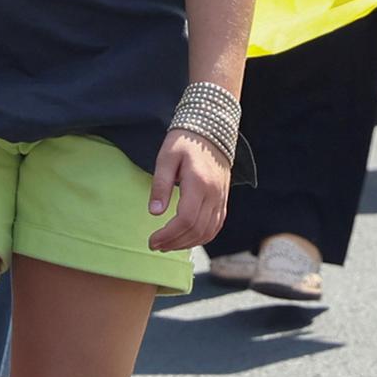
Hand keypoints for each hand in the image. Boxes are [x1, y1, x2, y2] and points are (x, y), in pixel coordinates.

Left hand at [145, 129, 230, 250]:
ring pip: (208, 232)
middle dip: (174, 243)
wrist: (211, 131)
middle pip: (197, 230)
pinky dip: (202, 237)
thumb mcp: (166, 158)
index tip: (152, 240)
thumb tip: (155, 213)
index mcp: (199, 183)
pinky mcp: (223, 199)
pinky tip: (187, 239)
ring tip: (168, 245)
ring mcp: (221, 198)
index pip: (186, 219)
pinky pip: (216, 226)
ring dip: (187, 244)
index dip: (168, 235)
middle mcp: (214, 194)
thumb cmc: (184, 142)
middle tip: (156, 246)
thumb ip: (160, 185)